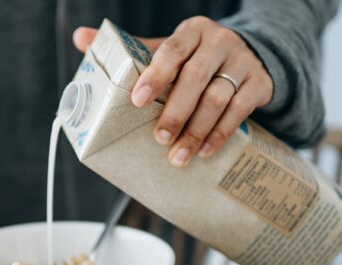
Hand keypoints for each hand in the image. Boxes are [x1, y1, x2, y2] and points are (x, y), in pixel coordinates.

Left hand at [73, 17, 272, 166]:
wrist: (248, 55)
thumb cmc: (195, 57)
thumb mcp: (166, 48)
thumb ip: (130, 49)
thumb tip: (80, 38)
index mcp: (192, 31)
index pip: (171, 50)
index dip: (155, 75)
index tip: (137, 101)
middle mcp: (219, 42)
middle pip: (195, 78)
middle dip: (175, 112)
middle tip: (158, 138)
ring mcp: (242, 62)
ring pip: (218, 98)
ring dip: (197, 131)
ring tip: (178, 156)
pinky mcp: (260, 83)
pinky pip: (241, 111)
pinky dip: (221, 134)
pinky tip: (205, 152)